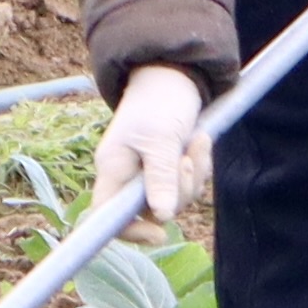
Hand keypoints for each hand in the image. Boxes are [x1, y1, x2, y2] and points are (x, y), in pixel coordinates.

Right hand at [97, 65, 210, 237]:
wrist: (174, 74)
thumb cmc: (159, 102)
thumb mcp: (161, 139)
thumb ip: (160, 176)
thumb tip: (161, 215)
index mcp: (113, 169)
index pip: (106, 216)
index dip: (128, 232)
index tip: (159, 234)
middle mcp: (127, 176)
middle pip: (151, 211)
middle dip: (179, 192)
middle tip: (187, 160)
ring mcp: (148, 172)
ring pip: (174, 199)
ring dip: (193, 176)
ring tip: (197, 142)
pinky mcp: (168, 167)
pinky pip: (187, 184)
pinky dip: (199, 167)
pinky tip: (201, 141)